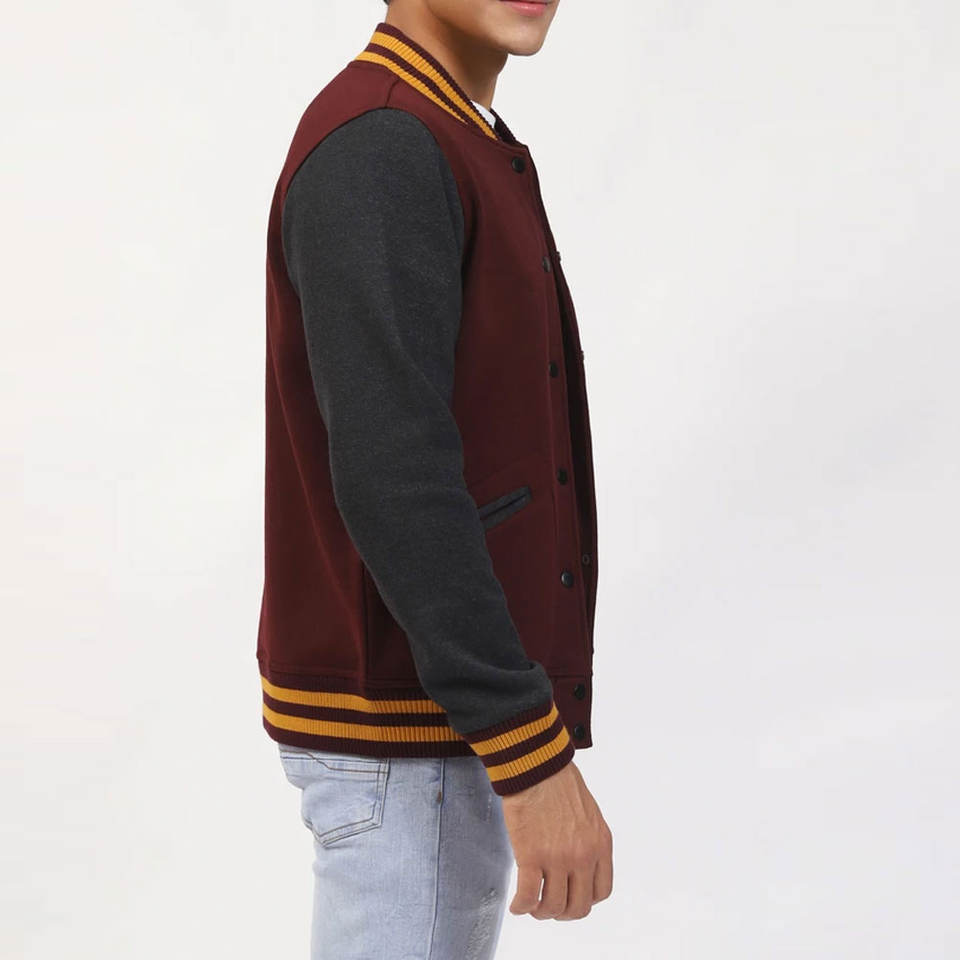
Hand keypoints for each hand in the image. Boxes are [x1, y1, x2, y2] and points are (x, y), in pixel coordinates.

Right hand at [501, 759, 612, 919]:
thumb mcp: (588, 814)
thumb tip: (579, 864)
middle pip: (578, 907)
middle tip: (548, 906)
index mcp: (600, 844)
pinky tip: (515, 905)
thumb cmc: (558, 782)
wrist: (537, 766)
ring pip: (553, 907)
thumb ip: (589, 841)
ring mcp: (558, 858)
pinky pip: (528, 897)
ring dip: (540, 912)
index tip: (570, 896)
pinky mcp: (531, 856)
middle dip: (562, 912)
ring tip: (530, 905)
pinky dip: (521, 907)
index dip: (584, 899)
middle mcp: (583, 856)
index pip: (601, 891)